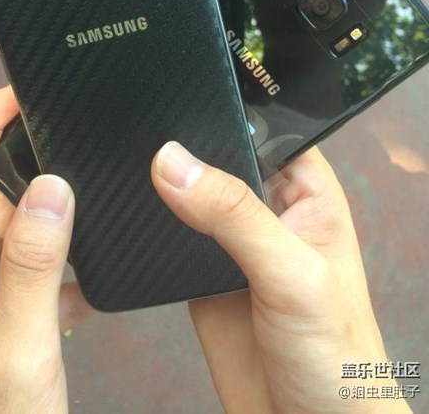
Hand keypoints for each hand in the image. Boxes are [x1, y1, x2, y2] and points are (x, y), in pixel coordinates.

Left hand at [0, 87, 93, 413]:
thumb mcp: (19, 353)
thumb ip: (33, 268)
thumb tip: (54, 189)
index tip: (18, 95)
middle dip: (29, 177)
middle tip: (75, 157)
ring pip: (9, 231)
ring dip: (50, 224)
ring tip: (89, 218)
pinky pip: (26, 263)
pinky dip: (59, 260)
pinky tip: (88, 272)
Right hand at [151, 142, 412, 413]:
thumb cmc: (337, 357)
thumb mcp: (290, 273)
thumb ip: (234, 215)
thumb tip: (175, 163)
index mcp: (306, 193)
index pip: (262, 131)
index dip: (225, 115)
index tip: (180, 106)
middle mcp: (267, 210)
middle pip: (218, 157)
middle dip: (186, 149)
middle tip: (144, 138)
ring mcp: (230, 242)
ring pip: (189, 194)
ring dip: (162, 186)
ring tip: (127, 167)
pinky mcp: (200, 272)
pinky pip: (169, 236)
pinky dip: (149, 226)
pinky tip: (131, 216)